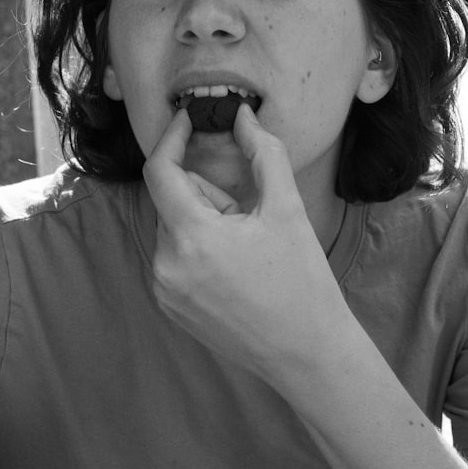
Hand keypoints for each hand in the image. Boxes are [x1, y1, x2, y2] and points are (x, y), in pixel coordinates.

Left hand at [143, 105, 351, 384]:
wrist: (307, 353)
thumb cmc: (302, 281)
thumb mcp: (287, 208)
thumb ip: (263, 152)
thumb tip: (242, 115)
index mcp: (192, 237)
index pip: (160, 171)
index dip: (172, 137)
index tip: (189, 119)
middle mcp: (166, 264)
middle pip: (171, 199)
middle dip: (205, 192)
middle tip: (247, 215)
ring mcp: (164, 289)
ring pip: (173, 226)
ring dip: (201, 220)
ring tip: (244, 249)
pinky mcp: (169, 306)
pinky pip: (173, 255)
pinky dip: (196, 247)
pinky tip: (233, 269)